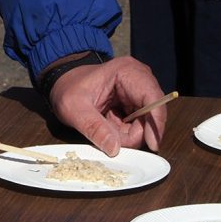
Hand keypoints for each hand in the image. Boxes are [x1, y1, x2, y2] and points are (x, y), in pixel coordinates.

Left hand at [47, 55, 167, 156]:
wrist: (64, 84)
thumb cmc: (69, 90)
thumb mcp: (75, 110)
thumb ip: (94, 128)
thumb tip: (114, 149)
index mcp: (127, 72)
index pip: (153, 97)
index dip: (156, 123)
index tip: (152, 145)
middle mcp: (139, 79)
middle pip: (152, 114)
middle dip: (135, 133)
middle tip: (113, 140)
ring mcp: (139, 92)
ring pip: (146, 123)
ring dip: (128, 135)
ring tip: (106, 130)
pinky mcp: (135, 103)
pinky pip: (138, 125)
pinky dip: (125, 133)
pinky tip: (109, 127)